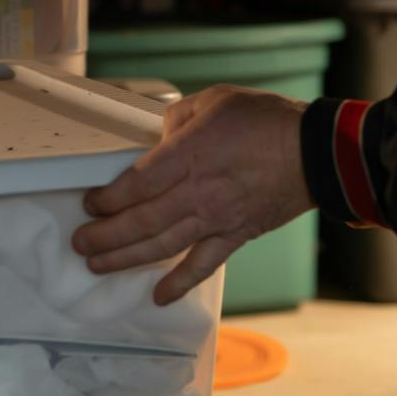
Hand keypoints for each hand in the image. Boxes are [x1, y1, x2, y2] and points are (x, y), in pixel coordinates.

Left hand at [73, 85, 313, 305]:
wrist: (316, 153)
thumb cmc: (268, 122)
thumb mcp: (215, 99)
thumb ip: (179, 117)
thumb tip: (161, 134)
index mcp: (187, 156)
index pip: (135, 185)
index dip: (107, 199)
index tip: (90, 204)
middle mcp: (196, 193)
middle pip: (140, 221)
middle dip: (105, 236)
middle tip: (81, 243)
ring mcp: (215, 219)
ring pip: (162, 246)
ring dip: (127, 259)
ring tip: (99, 266)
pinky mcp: (235, 235)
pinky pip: (203, 265)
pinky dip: (179, 283)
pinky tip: (158, 296)